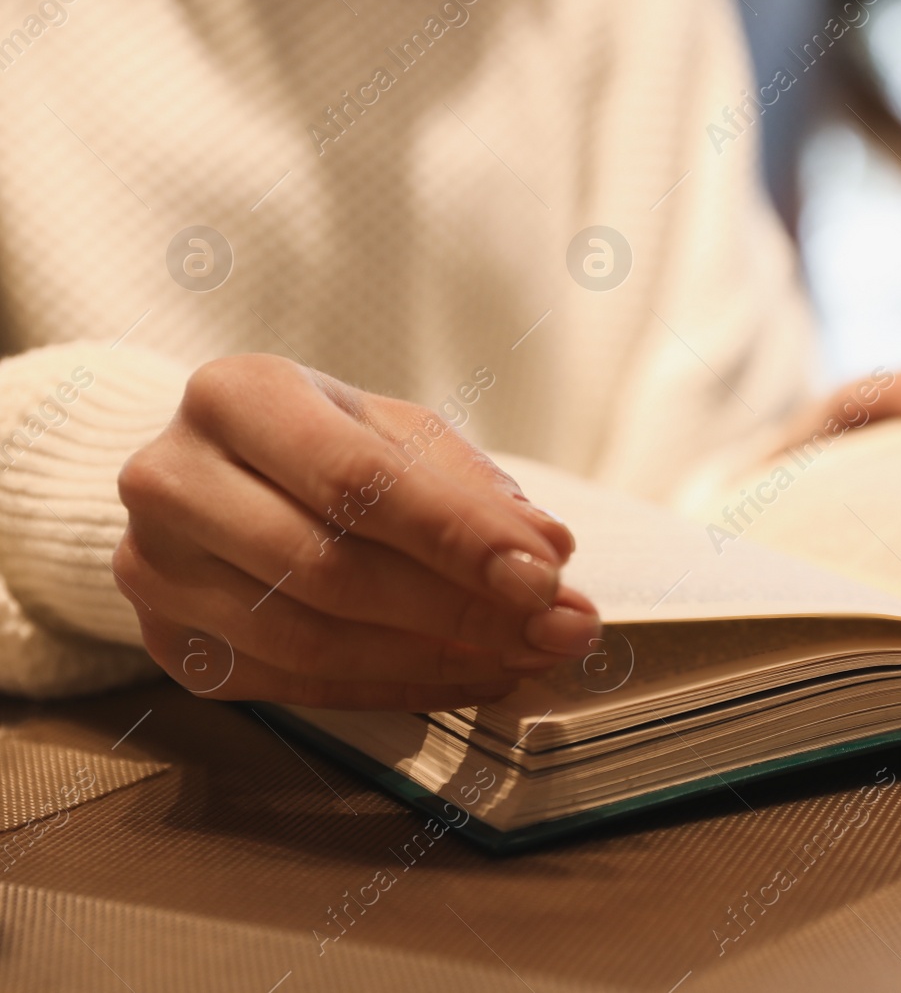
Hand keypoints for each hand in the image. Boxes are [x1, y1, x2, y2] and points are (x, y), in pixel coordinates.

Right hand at [113, 354, 598, 709]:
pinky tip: (474, 675)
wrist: (214, 477)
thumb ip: (471, 489)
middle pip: (330, 570)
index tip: (545, 575)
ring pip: (311, 641)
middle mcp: (173, 480)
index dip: (457, 535)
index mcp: (235, 396)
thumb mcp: (397, 436)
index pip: (354, 479)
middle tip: (560, 628)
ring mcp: (157, 570)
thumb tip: (550, 550)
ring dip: (439, 659)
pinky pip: (299, 687)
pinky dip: (400, 688)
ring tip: (530, 655)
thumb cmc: (323, 446)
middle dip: (463, 609)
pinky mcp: (172, 645)